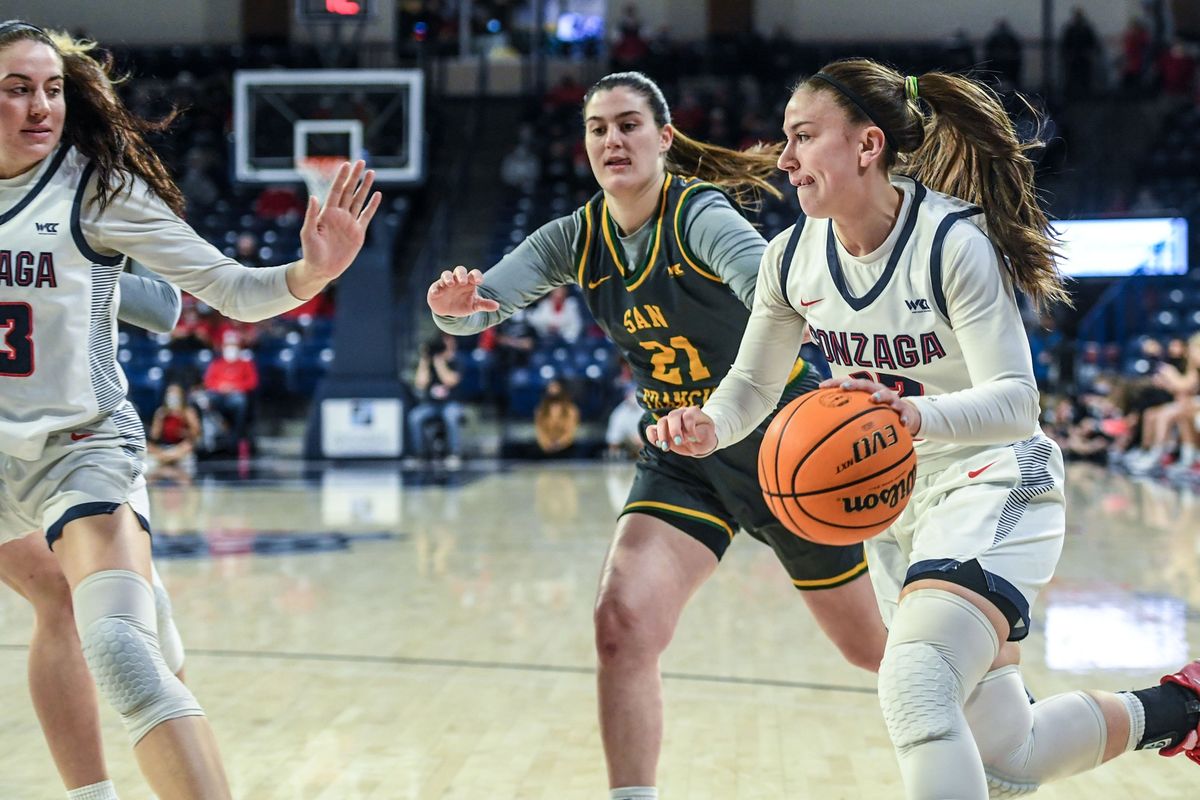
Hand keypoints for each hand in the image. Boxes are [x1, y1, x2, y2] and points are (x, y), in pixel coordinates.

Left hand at [288, 160, 381, 297]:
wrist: (321, 269)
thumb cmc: (311, 252)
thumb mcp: (307, 233)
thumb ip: (311, 215)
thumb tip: (313, 197)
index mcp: (327, 212)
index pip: (336, 191)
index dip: (341, 178)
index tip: (346, 164)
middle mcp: (339, 214)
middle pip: (349, 191)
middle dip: (355, 177)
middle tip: (361, 161)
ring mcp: (349, 222)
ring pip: (359, 200)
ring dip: (365, 187)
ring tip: (371, 173)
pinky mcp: (358, 233)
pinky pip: (366, 216)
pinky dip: (372, 206)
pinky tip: (377, 195)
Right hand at [428, 265, 500, 315]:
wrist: (448, 311)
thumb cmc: (463, 305)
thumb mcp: (474, 306)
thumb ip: (484, 305)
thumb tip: (497, 306)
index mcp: (469, 282)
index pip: (474, 274)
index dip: (476, 275)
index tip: (479, 281)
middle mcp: (457, 280)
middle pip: (460, 270)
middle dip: (461, 274)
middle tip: (463, 282)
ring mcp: (446, 283)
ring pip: (446, 274)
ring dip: (448, 278)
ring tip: (450, 284)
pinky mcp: (436, 289)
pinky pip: (435, 286)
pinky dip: (436, 288)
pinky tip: (437, 292)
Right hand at [645, 406, 716, 456]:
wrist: (700, 441)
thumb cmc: (706, 437)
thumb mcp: (709, 436)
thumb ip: (702, 434)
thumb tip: (689, 435)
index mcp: (693, 412)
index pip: (688, 415)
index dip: (690, 428)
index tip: (694, 438)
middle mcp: (680, 413)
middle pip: (672, 415)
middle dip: (674, 430)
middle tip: (679, 443)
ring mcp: (670, 421)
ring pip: (661, 421)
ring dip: (662, 435)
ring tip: (666, 448)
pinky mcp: (663, 430)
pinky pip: (651, 428)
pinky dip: (652, 436)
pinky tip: (657, 444)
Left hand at [819, 377, 921, 434]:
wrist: (906, 415)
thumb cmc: (879, 413)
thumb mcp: (863, 412)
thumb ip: (846, 416)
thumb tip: (821, 428)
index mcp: (866, 390)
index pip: (848, 383)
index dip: (834, 383)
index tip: (820, 386)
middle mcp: (878, 391)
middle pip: (866, 384)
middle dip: (854, 385)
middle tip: (844, 388)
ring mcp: (893, 399)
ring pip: (887, 395)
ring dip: (880, 395)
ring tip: (874, 399)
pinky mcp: (905, 410)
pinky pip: (905, 413)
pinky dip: (904, 417)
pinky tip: (902, 423)